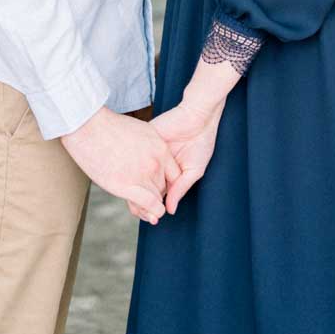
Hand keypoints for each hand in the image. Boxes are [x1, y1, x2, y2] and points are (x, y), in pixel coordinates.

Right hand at [60, 106, 181, 221]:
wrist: (89, 127)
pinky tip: (152, 215)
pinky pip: (150, 205)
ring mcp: (143, 174)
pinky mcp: (127, 186)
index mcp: (160, 147)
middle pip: (164, 186)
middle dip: (156, 192)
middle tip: (146, 195)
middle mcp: (156, 161)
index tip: (157, 185)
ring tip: (146, 208)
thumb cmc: (108, 127)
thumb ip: (149, 146)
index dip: (166, 182)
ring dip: (152, 205)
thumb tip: (149, 156)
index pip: (174, 173)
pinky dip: (152, 212)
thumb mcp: (138, 131)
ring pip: (157, 198)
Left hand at [144, 94, 221, 214]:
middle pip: (144, 183)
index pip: (156, 191)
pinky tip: (133, 177)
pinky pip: (136, 152)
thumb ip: (180, 189)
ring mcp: (150, 150)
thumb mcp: (193, 171)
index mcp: (169, 172)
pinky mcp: (146, 137)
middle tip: (139, 211)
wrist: (199, 116)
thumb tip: (169, 210)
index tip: (149, 217)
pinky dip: (134, 165)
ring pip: (137, 170)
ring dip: (135, 183)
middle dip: (141, 197)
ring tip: (134, 198)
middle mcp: (157, 162)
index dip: (152, 204)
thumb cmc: (201, 143)